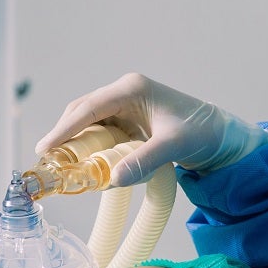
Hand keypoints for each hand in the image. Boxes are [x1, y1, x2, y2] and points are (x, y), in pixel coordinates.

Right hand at [36, 74, 267, 185]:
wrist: (222, 137)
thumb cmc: (203, 132)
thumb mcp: (174, 146)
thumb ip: (144, 161)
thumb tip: (113, 178)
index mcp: (132, 89)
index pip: (88, 108)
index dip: (64, 128)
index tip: (45, 147)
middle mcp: (125, 94)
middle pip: (82, 112)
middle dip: (64, 135)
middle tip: (48, 159)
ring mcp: (125, 107)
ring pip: (89, 123)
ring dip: (75, 143)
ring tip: (61, 165)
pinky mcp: (128, 122)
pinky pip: (100, 133)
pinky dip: (89, 148)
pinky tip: (84, 164)